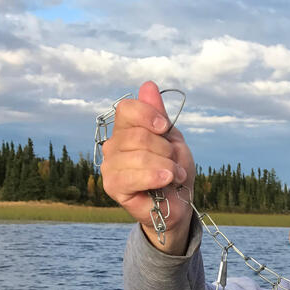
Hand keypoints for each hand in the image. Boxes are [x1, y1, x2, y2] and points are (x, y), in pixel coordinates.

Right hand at [99, 81, 194, 254]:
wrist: (179, 204)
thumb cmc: (175, 172)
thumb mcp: (172, 140)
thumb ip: (159, 115)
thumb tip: (148, 85)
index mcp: (125, 130)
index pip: (127, 109)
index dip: (149, 115)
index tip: (165, 128)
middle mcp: (113, 146)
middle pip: (138, 135)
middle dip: (165, 150)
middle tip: (175, 163)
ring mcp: (110, 166)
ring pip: (138, 156)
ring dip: (165, 166)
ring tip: (174, 176)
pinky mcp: (112, 186)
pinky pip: (131, 176)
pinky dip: (154, 177)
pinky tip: (166, 181)